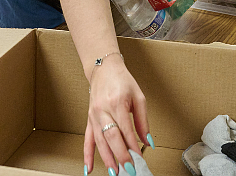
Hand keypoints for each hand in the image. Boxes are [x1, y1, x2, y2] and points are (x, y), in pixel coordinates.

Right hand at [85, 55, 150, 175]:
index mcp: (118, 103)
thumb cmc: (123, 81)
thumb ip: (143, 120)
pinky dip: (87, 155)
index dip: (132, 145)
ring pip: (99, 141)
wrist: (104, 69)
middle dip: (120, 155)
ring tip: (115, 172)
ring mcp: (94, 116)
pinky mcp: (88, 120)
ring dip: (107, 159)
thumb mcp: (139, 96)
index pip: (125, 129)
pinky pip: (87, 140)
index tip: (138, 158)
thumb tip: (148, 140)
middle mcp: (103, 111)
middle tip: (128, 169)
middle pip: (111, 137)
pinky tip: (90, 168)